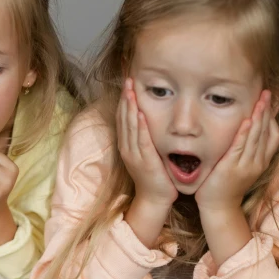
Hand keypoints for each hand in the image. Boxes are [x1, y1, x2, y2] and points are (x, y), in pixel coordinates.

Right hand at [117, 78, 177, 207]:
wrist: (155, 199)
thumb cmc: (155, 176)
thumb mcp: (147, 153)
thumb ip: (147, 137)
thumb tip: (150, 119)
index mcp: (127, 145)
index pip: (123, 118)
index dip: (125, 100)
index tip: (128, 83)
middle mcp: (127, 148)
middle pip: (124, 119)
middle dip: (126, 98)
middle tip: (128, 79)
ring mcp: (134, 155)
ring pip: (130, 127)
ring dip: (130, 108)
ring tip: (131, 90)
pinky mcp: (144, 161)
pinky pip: (141, 141)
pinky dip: (140, 127)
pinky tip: (141, 114)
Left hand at [195, 91, 278, 212]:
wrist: (219, 208)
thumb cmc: (226, 186)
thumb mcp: (242, 167)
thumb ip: (245, 152)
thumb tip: (244, 133)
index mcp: (261, 162)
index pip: (273, 136)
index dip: (271, 118)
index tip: (267, 103)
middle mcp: (257, 163)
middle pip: (266, 132)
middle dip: (266, 112)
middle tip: (265, 93)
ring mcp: (246, 166)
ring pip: (256, 137)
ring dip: (258, 117)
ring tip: (260, 101)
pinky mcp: (232, 168)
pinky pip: (240, 147)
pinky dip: (244, 133)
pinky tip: (247, 121)